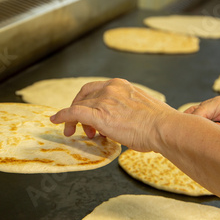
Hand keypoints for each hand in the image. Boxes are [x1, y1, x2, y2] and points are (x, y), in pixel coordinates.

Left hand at [50, 78, 177, 151]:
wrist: (164, 128)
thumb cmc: (159, 123)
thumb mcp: (143, 109)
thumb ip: (128, 110)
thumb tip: (125, 122)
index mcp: (120, 85)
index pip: (95, 89)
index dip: (87, 101)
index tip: (87, 113)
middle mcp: (110, 89)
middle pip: (85, 97)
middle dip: (80, 112)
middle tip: (83, 129)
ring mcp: (104, 101)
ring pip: (79, 106)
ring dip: (74, 120)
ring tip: (78, 134)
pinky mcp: (99, 116)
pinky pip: (73, 113)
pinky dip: (62, 116)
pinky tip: (55, 121)